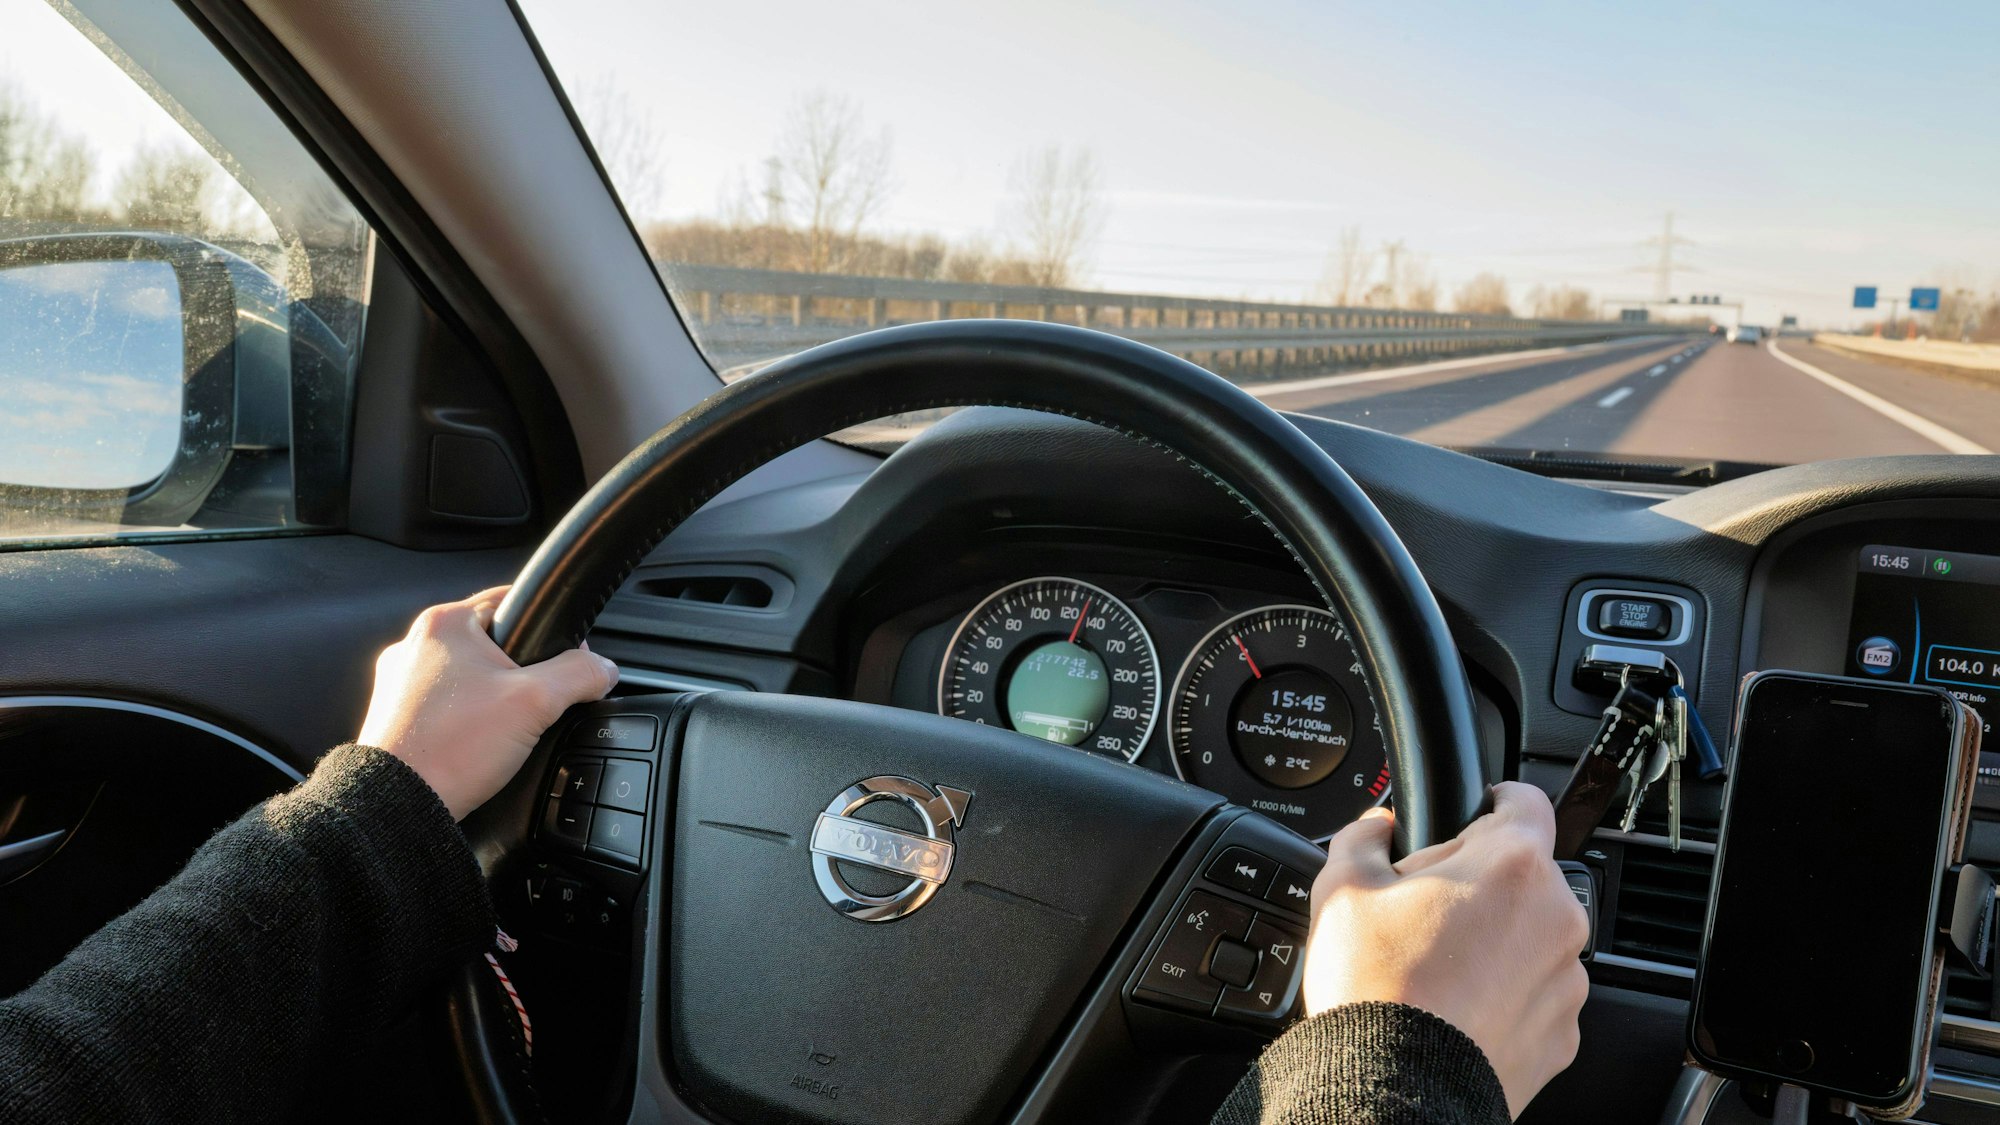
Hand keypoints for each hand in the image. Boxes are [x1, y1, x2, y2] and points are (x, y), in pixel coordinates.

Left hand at [358, 586, 619, 819]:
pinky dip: (468, 721)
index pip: (511, 601)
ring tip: (506, 730)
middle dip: (521, 672)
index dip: (550, 629)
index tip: (567, 657)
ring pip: (469, 678)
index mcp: (444, 623)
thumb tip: (602, 669)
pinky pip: (447, 706)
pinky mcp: (396, 716)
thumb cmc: (451, 749)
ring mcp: (400, 683)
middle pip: (492, 643)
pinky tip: (479, 744)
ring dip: (494, 698)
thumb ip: (579, 675)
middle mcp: (414, 645)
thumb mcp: (536, 703)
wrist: (399, 806)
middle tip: (537, 703)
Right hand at [1300, 782, 1588, 1117]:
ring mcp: (1565, 980)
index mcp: (1511, 864)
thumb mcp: (1342, 887)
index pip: (1525, 800)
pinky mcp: (1562, 1032)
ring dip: (1494, 940)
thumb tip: (1376, 827)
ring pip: (1529, 937)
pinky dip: (1503, 994)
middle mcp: (1555, 917)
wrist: (1396, 1086)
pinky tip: (1455, 1005)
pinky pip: (1534, 994)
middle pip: (1521, 875)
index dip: (1490, 801)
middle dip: (1477, 883)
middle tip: (1422, 910)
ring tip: (1435, 967)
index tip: (1472, 814)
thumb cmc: (1377, 987)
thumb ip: (1363, 837)